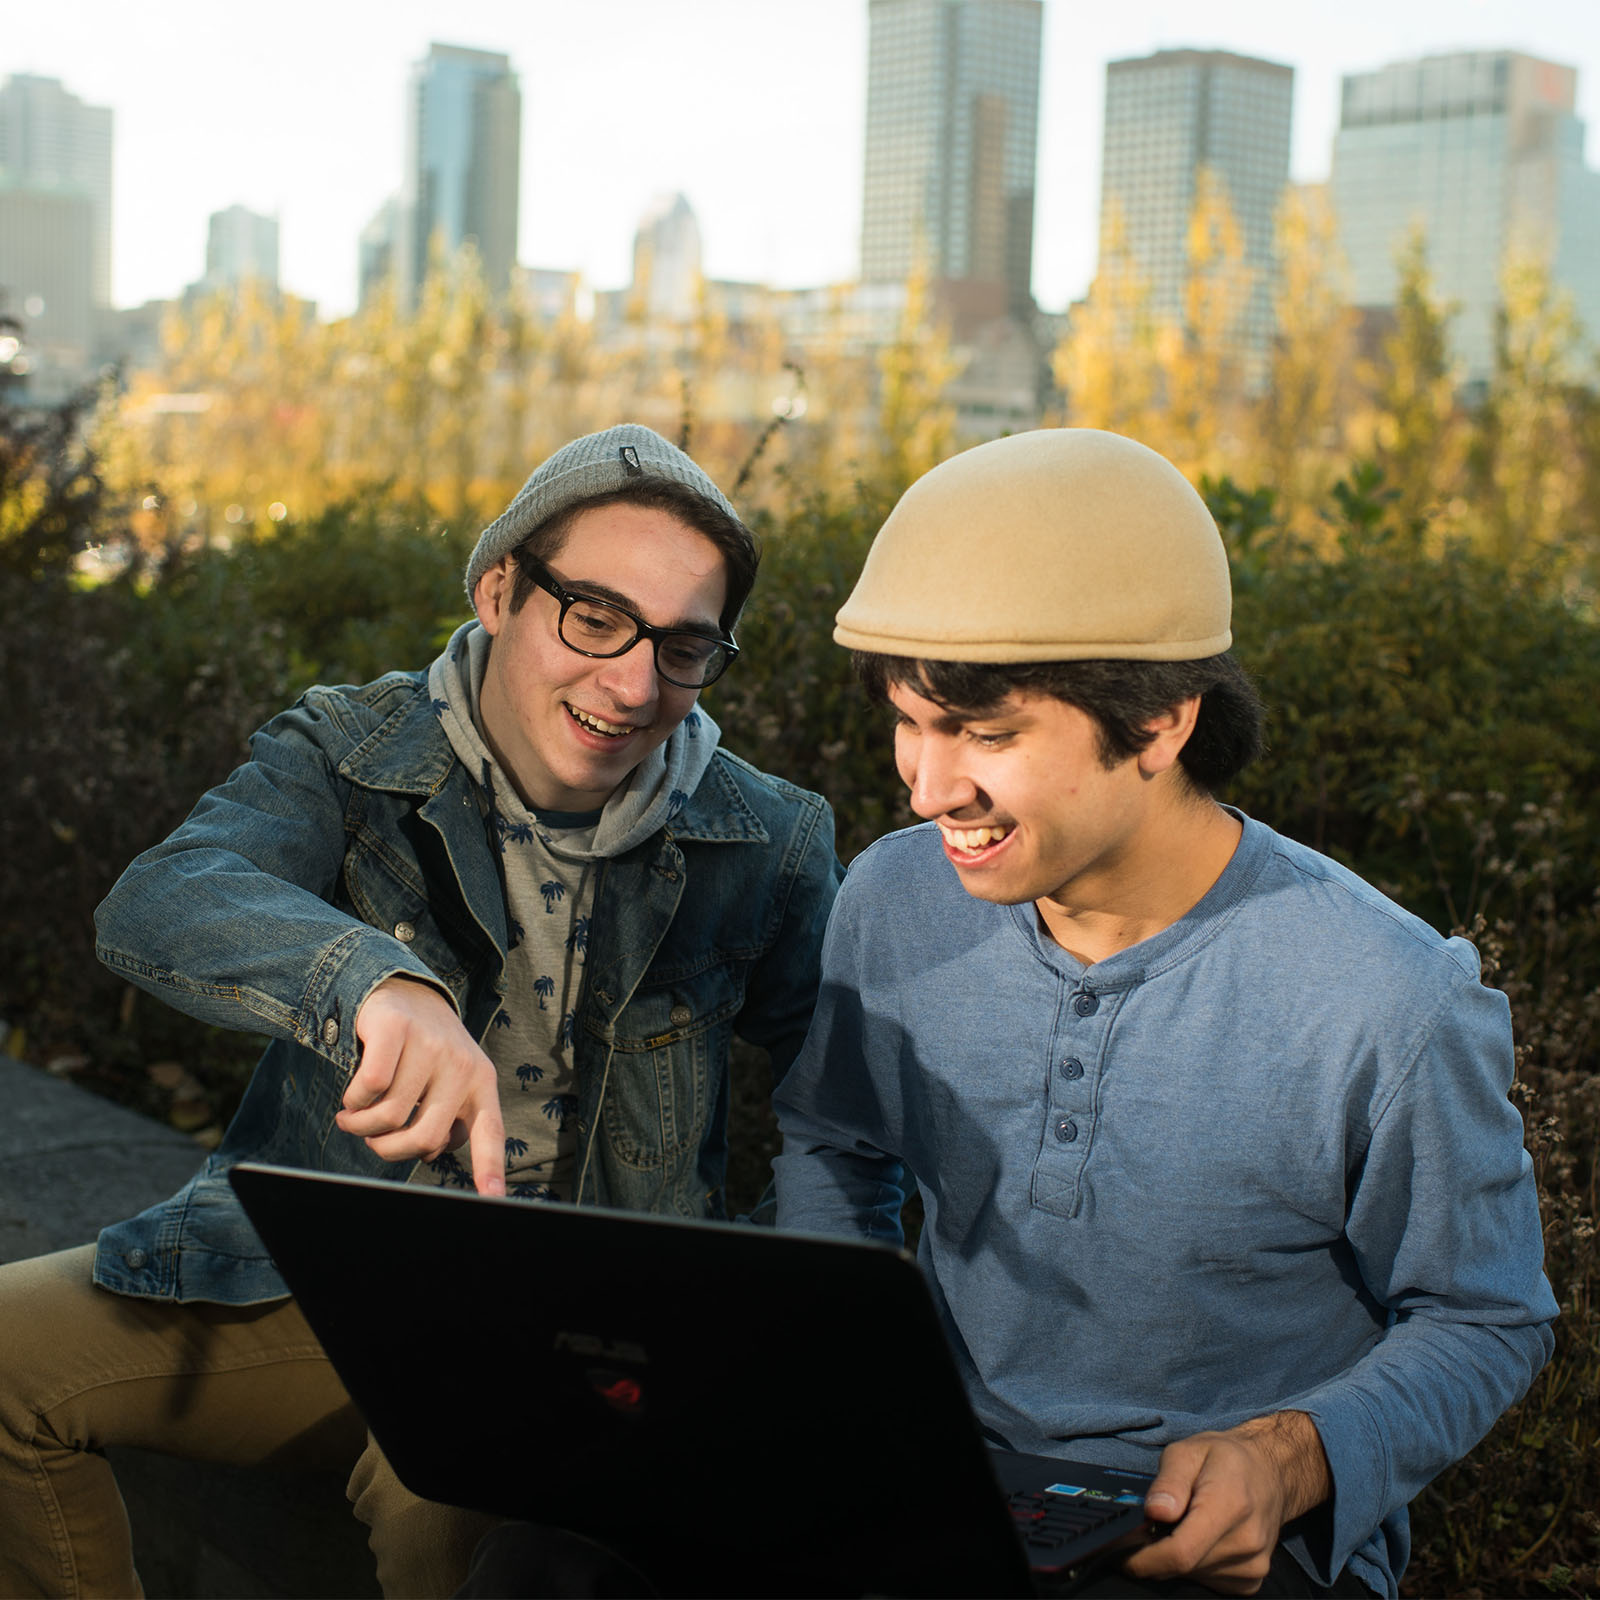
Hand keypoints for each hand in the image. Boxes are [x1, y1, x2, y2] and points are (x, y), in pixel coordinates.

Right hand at [335, 977, 505, 1196]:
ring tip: (354, 1118)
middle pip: (425, 1137)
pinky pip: (369, 1087)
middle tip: (373, 1141)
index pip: (489, 1130)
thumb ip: (446, 1116)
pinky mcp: (397, 1029)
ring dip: (362, 1127)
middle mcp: (461, 1063)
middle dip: (390, 1150)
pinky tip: (352, 1097)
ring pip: (391, 1116)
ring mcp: (431, 1044)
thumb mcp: (448, 1081)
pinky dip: (353, 1101)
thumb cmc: (424, 1052)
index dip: (489, 1167)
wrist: (403, 992)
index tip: (493, 1198)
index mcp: (481, 1082)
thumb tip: (432, 1151)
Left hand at [1121, 1410, 1330, 1594]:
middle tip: (1144, 1529)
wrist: (1270, 1475)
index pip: (1181, 1552)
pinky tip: (1199, 1539)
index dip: (1144, 1558)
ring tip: (1179, 1526)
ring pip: (1192, 1576)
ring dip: (1174, 1558)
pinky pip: (1208, 1582)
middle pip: (1183, 1566)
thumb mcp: (1188, 1451)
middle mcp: (1246, 1542)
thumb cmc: (1225, 1459)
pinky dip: (1193, 1565)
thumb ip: (1169, 1481)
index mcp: (1229, 1505)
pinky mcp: (1251, 1581)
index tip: (1120, 1551)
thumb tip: (1153, 1512)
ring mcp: (1252, 1566)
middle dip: (1153, 1553)